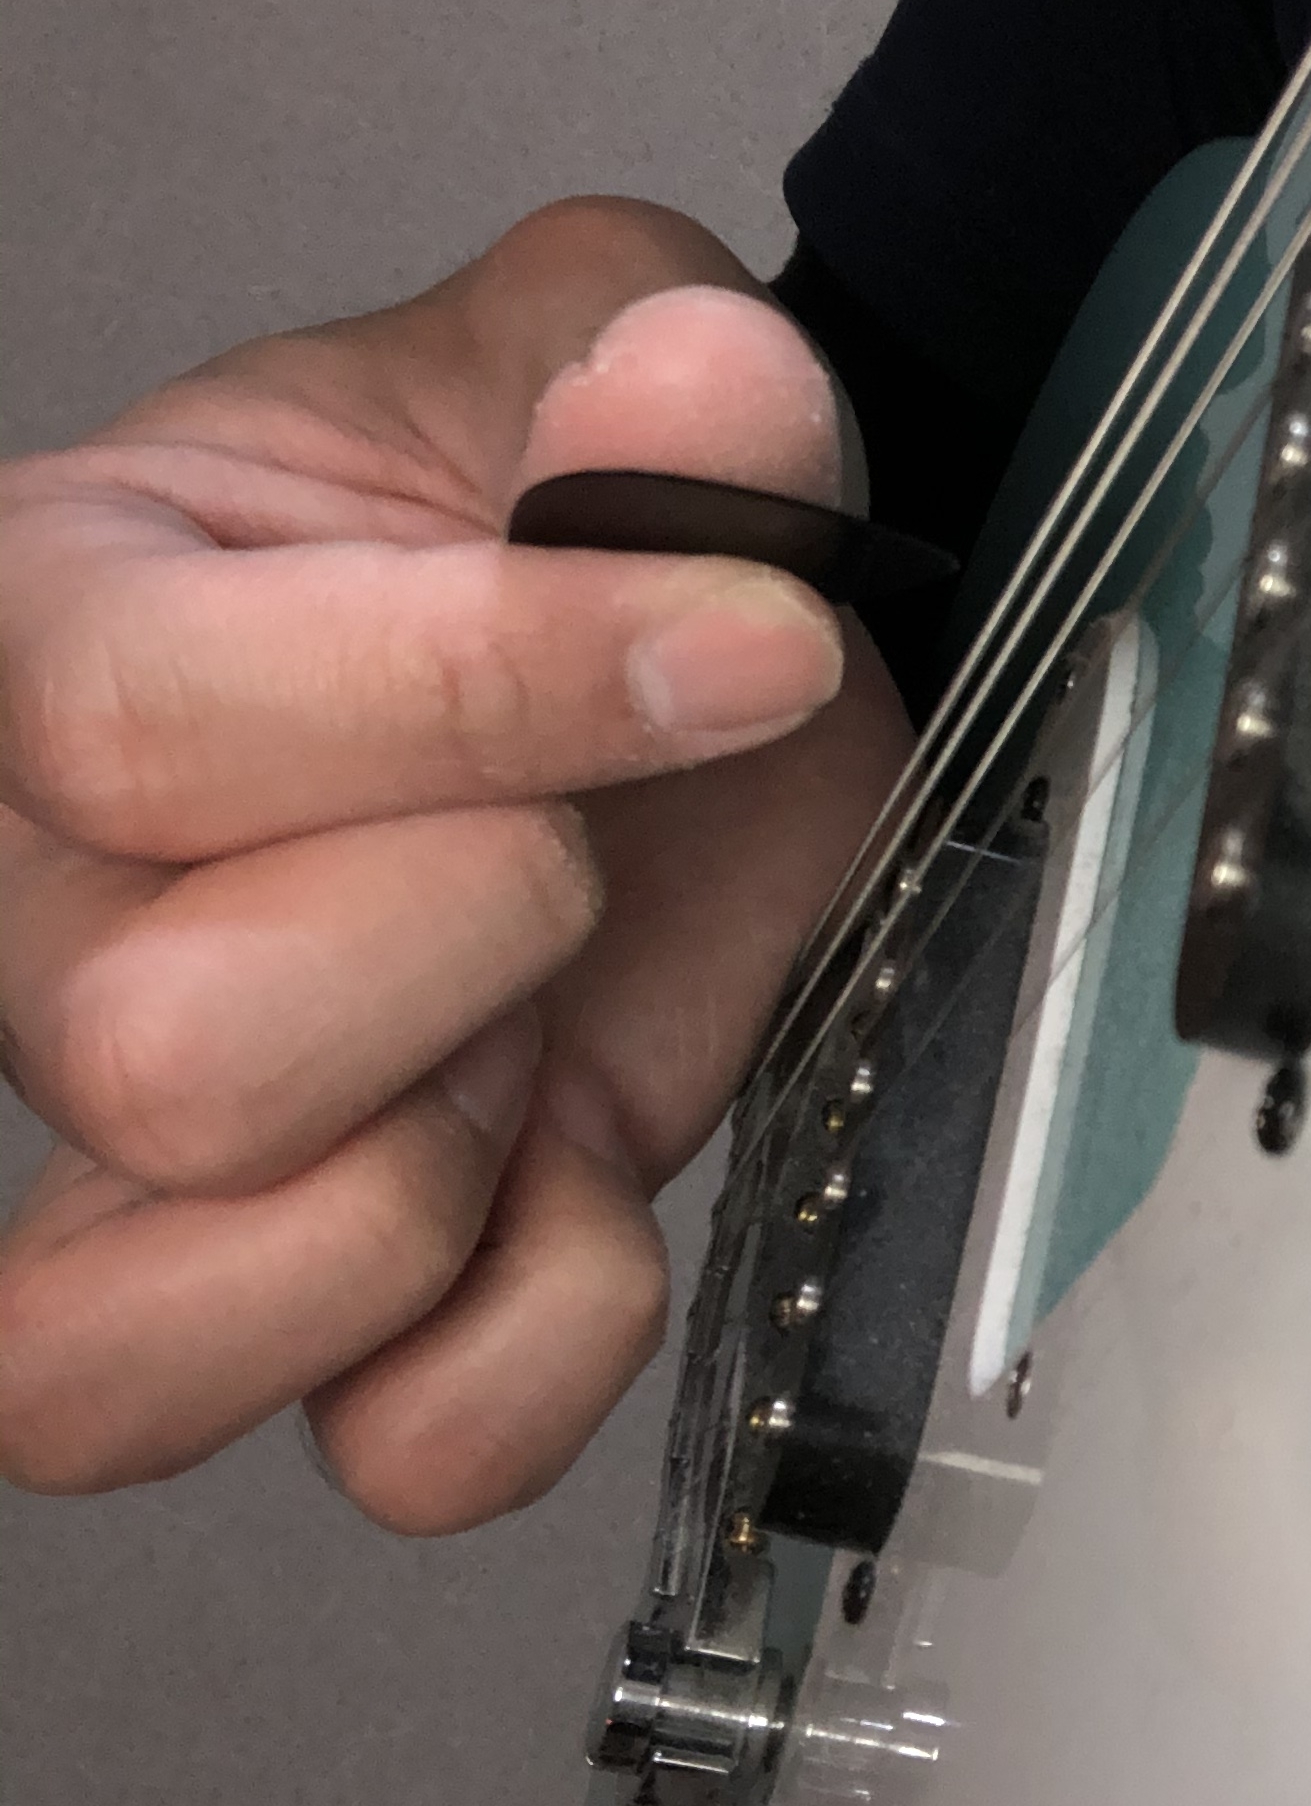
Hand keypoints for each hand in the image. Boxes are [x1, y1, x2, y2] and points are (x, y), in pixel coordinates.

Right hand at [0, 197, 913, 1531]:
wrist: (679, 644)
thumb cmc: (584, 508)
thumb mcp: (612, 352)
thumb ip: (647, 352)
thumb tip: (697, 398)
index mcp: (67, 627)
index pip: (145, 723)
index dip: (486, 691)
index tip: (748, 637)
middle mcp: (60, 919)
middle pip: (150, 1052)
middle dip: (469, 934)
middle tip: (583, 845)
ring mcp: (183, 1159)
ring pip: (119, 1354)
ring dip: (433, 1191)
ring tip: (535, 1038)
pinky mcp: (362, 1303)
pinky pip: (390, 1454)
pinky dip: (541, 1350)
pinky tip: (595, 1178)